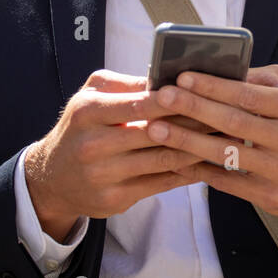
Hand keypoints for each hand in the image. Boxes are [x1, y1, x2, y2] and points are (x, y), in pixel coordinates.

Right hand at [24, 70, 207, 240]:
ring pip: (163, 160)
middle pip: (155, 133)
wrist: (51, 176)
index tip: (202, 92)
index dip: (172, 99)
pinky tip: (207, 161)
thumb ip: (127, 84)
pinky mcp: (114, 200)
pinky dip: (187, 172)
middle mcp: (93, 145)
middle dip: (194, 123)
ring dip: (198, 149)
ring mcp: (103, 176)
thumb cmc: (80, 127)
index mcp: (88, 112)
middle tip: (226, 114)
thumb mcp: (92, 95)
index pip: (138, 104)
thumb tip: (168, 76)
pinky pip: (161, 184)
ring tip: (224, 137)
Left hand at [145, 65, 277, 218]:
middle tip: (161, 98)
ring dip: (186, 141)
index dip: (213, 86)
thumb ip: (258, 80)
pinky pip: (228, 182)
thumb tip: (217, 69)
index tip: (182, 78)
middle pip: (233, 122)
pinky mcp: (273, 197)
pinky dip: (199, 170)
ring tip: (157, 130)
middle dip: (193, 108)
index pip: (247, 94)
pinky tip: (175, 159)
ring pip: (226, 154)